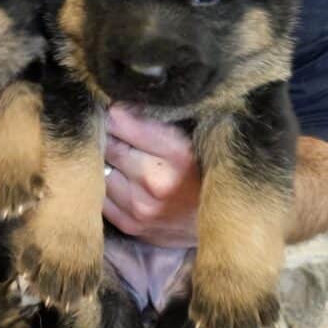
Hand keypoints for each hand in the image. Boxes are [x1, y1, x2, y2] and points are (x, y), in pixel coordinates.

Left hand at [103, 105, 200, 247]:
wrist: (226, 222)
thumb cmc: (208, 173)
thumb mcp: (196, 139)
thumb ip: (162, 121)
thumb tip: (122, 103)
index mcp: (179, 154)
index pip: (121, 122)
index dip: (116, 113)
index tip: (117, 109)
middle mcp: (156, 181)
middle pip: (108, 145)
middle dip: (109, 135)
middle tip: (116, 132)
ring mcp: (141, 207)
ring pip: (101, 170)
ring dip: (107, 162)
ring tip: (123, 158)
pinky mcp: (130, 225)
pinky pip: (102, 195)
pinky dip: (108, 185)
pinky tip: (124, 181)